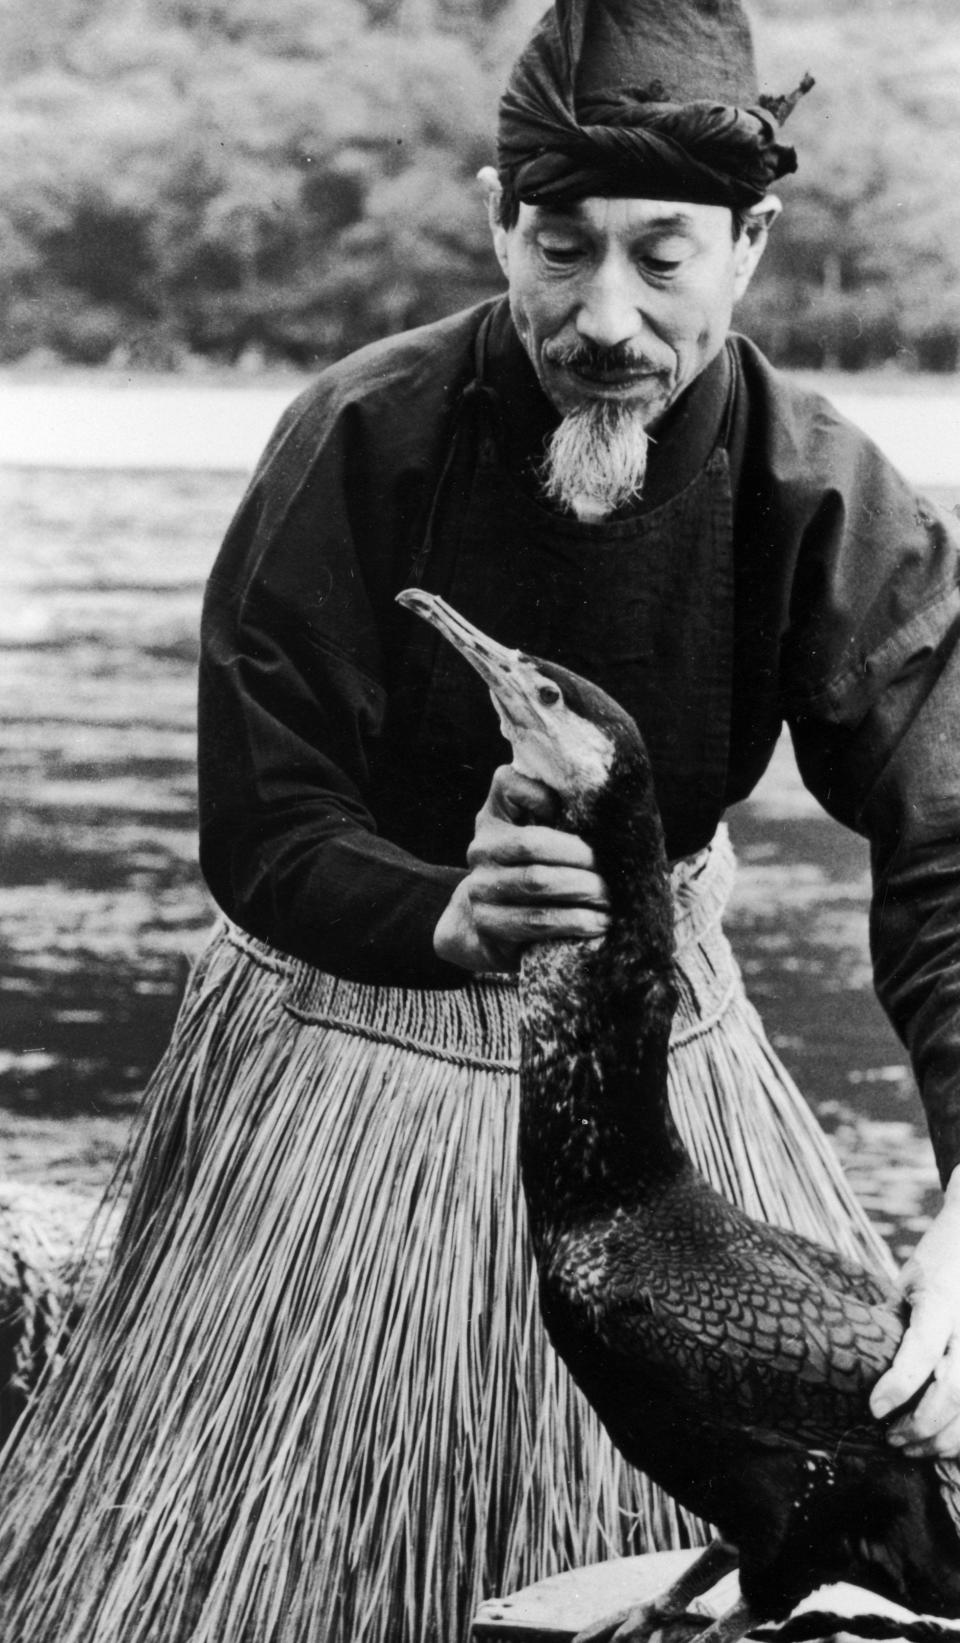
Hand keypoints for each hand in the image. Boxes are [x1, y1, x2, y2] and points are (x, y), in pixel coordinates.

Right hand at [434, 765, 608, 972]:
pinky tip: (599, 922)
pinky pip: (537, 920)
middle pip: (532, 842)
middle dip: (581, 855)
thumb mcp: (538, 837)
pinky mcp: (487, 923)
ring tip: (611, 897)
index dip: (541, 794)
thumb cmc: (534, 873)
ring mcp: (479, 886)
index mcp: (493, 818)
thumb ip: (560, 818)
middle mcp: (481, 848)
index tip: (578, 812)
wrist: (493, 925)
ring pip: (537, 881)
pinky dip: (575, 921)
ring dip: (583, 889)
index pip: (507, 784)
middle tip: (614, 869)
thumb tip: (610, 812)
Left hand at [870, 1164, 959, 1456]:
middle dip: (920, 1425)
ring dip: (941, 1439)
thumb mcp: (907, 1282)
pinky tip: (938, 1445)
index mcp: (942, 1302)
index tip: (874, 1410)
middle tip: (890, 1438)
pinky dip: (959, 1434)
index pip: (921, 1351)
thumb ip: (892, 1321)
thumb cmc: (938, 1261)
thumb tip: (863, 1364)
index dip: (899, 1386)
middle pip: (953, 1391)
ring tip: (909, 1447)